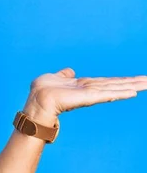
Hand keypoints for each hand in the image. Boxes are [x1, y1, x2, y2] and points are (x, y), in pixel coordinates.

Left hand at [23, 68, 146, 123]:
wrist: (36, 101)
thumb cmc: (42, 91)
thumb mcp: (55, 78)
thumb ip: (64, 75)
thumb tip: (70, 71)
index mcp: (83, 85)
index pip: (107, 82)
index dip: (122, 80)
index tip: (138, 79)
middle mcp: (89, 90)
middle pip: (115, 84)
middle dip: (133, 82)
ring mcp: (89, 94)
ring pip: (114, 88)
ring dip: (131, 86)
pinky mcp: (86, 97)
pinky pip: (106, 94)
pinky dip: (119, 92)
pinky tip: (133, 92)